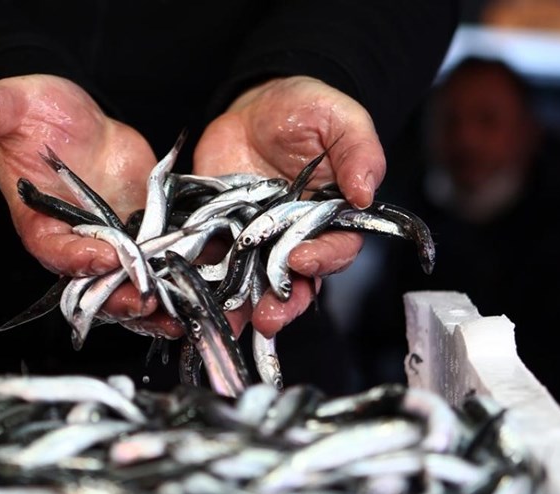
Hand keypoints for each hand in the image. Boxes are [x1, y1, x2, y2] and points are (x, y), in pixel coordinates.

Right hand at [0, 74, 160, 318]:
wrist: (77, 119)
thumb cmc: (38, 114)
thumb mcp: (13, 105)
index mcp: (39, 224)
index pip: (54, 251)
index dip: (76, 258)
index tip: (102, 256)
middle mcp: (75, 244)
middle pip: (95, 285)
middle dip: (120, 296)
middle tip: (148, 301)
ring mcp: (112, 244)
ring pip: (130, 286)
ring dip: (155, 304)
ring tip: (179, 313)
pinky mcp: (143, 237)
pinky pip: (159, 266)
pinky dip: (180, 278)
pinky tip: (204, 286)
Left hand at [194, 76, 386, 336]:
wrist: (256, 104)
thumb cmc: (308, 109)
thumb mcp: (340, 120)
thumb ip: (359, 153)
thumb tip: (366, 194)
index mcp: (333, 219)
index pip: (335, 251)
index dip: (322, 261)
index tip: (301, 260)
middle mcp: (297, 239)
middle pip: (296, 282)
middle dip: (283, 303)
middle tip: (268, 317)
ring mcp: (258, 241)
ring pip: (255, 284)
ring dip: (244, 307)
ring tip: (231, 322)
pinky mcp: (223, 234)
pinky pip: (215, 264)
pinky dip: (204, 283)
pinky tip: (193, 297)